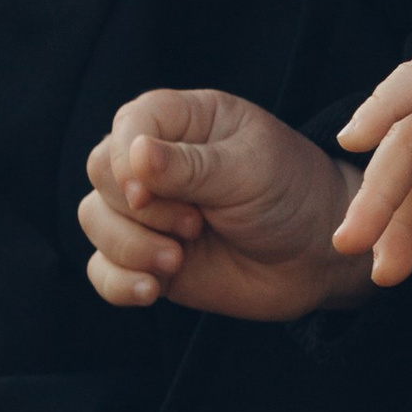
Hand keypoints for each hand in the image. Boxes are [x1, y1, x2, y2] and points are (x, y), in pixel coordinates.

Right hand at [80, 89, 366, 321]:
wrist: (317, 258)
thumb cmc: (292, 194)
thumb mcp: (249, 171)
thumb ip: (190, 166)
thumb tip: (133, 154)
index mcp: (185, 121)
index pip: (127, 124)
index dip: (125, 158)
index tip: (146, 192)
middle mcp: (157, 162)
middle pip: (100, 172)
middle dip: (139, 208)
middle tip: (193, 225)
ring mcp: (149, 211)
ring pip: (94, 220)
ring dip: (130, 247)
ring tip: (178, 259)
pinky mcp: (146, 257)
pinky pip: (101, 269)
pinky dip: (118, 282)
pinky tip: (152, 290)